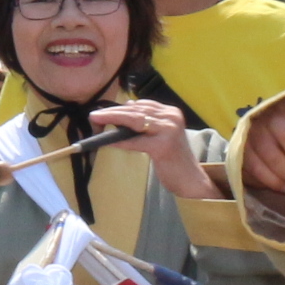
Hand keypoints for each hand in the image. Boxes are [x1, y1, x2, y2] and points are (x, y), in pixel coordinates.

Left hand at [93, 100, 216, 201]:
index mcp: (172, 112)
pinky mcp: (163, 146)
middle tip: (94, 115)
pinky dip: (119, 142)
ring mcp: (169, 130)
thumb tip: (126, 108)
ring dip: (112, 121)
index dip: (121, 107)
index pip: (142, 105)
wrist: (190, 180)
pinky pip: (135, 141)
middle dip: (113, 112)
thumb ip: (147, 122)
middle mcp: (172, 117)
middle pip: (136, 110)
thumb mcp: (161, 135)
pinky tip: (106, 142)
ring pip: (134, 121)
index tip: (104, 110)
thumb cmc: (173, 159)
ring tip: (96, 122)